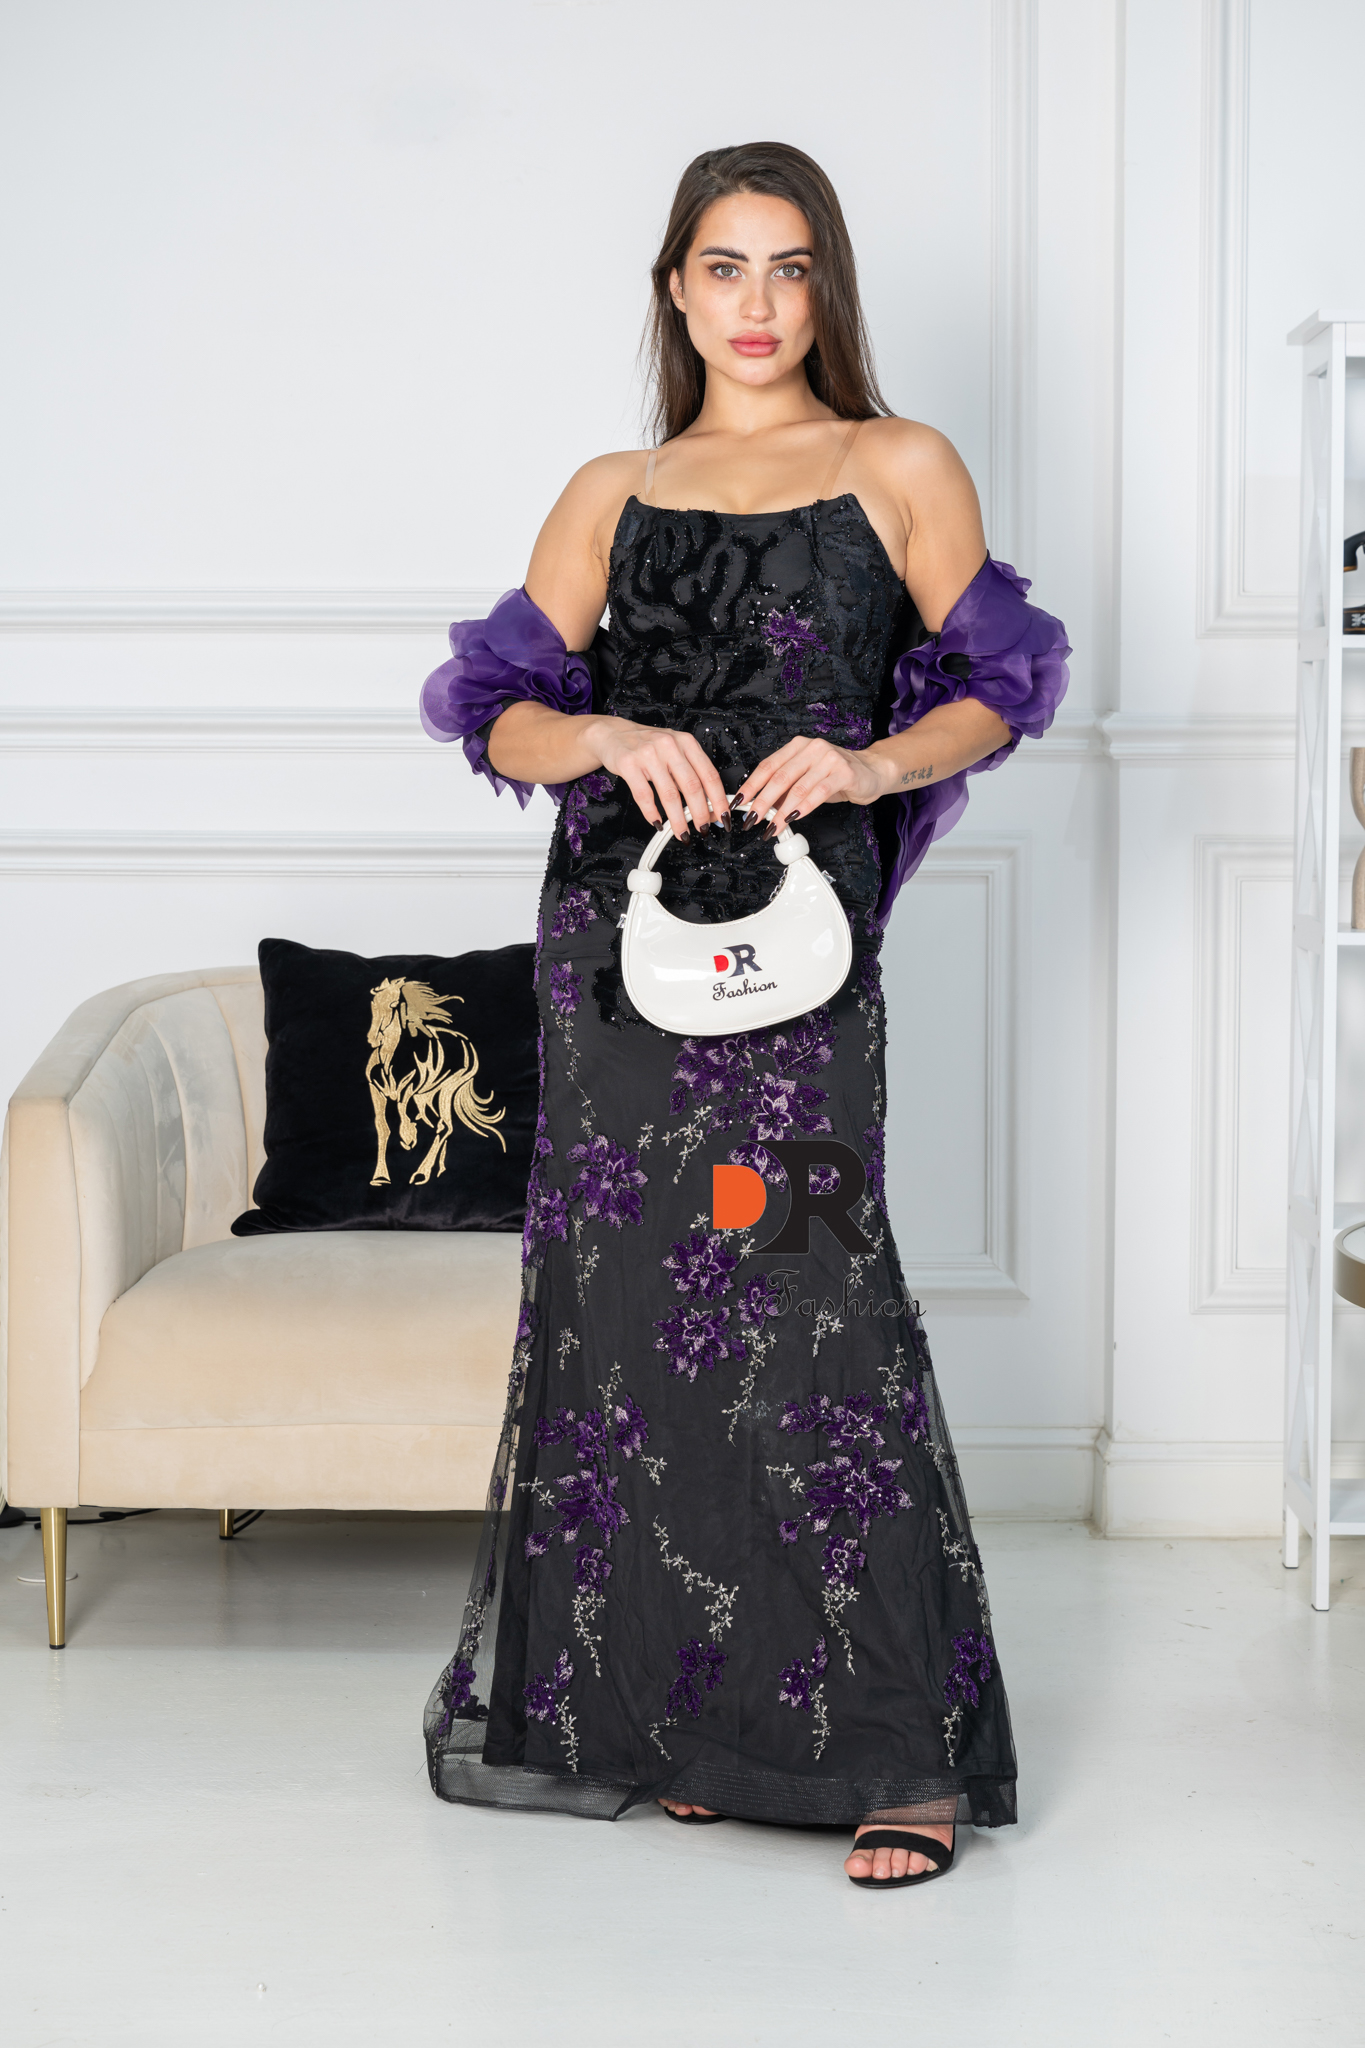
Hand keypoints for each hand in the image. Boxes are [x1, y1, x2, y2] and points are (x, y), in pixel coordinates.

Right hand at [583, 715, 729, 840]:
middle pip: (692, 786)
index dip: (719, 799)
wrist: (614, 734)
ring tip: (682, 833)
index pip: (709, 775)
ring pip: (669, 794)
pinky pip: (644, 795)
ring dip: (678, 819)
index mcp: (686, 743)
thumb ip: (690, 773)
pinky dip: (652, 813)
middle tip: (703, 828)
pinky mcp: (629, 764)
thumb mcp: (674, 751)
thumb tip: (708, 805)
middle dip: (701, 813)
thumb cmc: (648, 746)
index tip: (723, 816)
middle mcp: (669, 745)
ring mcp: (648, 754)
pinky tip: (657, 823)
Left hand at [734, 735, 893, 830]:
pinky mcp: (843, 772)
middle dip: (762, 801)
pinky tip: (794, 818)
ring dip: (781, 811)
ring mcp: (828, 758)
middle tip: (752, 819)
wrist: (872, 771)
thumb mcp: (807, 778)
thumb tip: (761, 805)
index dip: (751, 785)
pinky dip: (804, 807)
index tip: (739, 801)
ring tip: (772, 826)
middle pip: (779, 777)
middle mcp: (812, 748)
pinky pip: (818, 792)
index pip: (768, 766)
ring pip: (798, 787)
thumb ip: (786, 788)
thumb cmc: (836, 775)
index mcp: (798, 746)